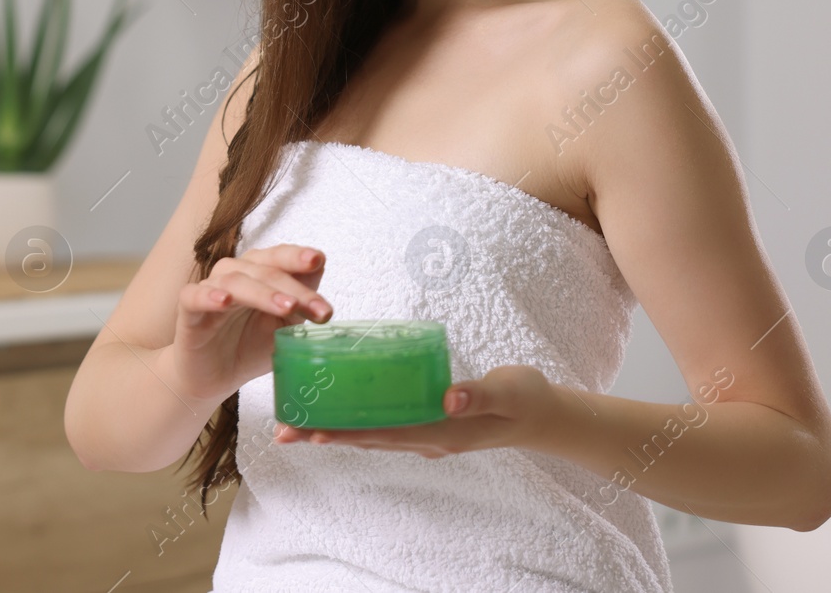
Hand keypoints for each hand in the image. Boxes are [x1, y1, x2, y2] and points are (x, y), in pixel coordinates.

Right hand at [165, 244, 333, 403]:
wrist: (215, 378)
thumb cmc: (249, 346)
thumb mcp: (284, 325)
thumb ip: (300, 299)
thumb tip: (320, 267)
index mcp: (259, 272)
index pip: (280, 257)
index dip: (299, 258)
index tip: (318, 260)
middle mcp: (234, 273)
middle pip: (264, 269)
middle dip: (294, 288)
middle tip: (318, 309)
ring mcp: (210, 289)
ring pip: (236, 281)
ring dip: (263, 293)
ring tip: (285, 307)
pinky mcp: (188, 309)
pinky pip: (195, 296)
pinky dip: (209, 296)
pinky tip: (224, 302)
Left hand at [273, 364, 565, 457]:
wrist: (547, 414)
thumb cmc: (526, 399)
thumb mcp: (506, 392)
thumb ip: (479, 394)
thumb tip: (447, 397)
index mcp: (441, 432)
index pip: (383, 435)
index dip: (345, 432)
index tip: (310, 431)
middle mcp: (428, 438)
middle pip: (368, 438)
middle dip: (326, 434)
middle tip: (284, 431)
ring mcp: (428, 433)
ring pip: (374, 433)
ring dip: (337, 428)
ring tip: (298, 424)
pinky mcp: (431, 421)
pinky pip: (387, 423)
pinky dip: (361, 418)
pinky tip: (342, 405)